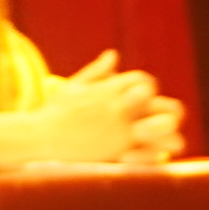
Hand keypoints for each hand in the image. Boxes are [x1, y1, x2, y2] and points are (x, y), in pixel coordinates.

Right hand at [0, 64, 178, 171]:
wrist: (40, 139)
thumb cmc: (54, 112)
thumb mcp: (73, 86)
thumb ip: (98, 71)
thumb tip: (113, 55)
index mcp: (111, 90)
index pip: (145, 82)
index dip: (145, 90)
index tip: (138, 100)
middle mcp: (121, 109)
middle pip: (166, 104)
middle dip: (166, 112)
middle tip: (155, 120)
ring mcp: (124, 133)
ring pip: (168, 131)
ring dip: (167, 135)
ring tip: (154, 141)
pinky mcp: (122, 154)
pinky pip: (155, 154)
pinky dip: (155, 155)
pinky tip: (145, 154)